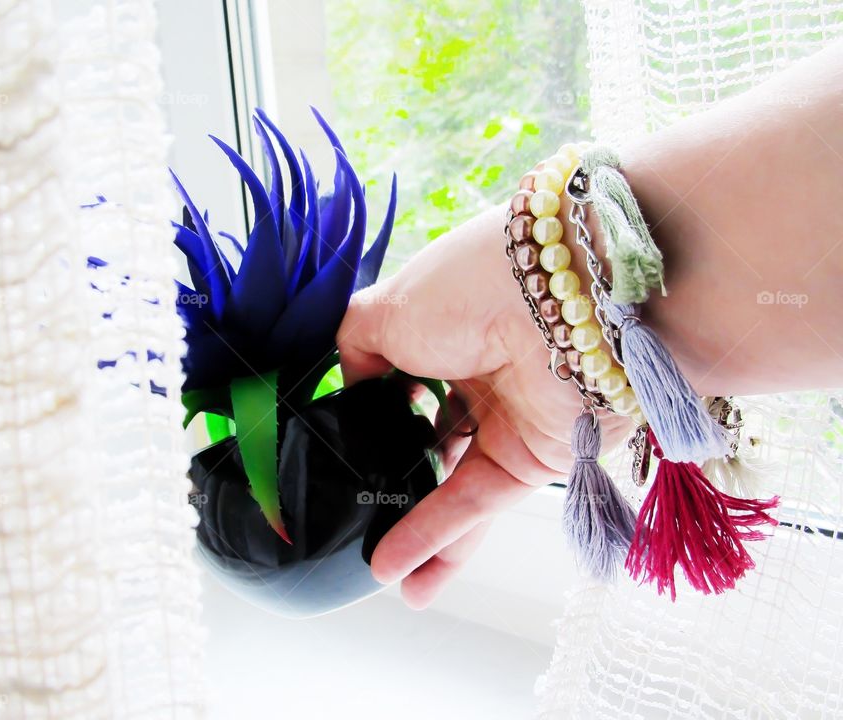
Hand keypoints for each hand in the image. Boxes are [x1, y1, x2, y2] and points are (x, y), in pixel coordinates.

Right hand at [338, 202, 628, 608]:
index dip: (380, 419)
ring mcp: (507, 422)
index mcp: (449, 335)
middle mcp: (481, 380)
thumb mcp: (384, 309)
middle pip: (432, 444)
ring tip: (375, 573)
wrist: (558, 296)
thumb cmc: (468, 286)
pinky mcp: (534, 460)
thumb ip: (356, 348)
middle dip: (401, 482)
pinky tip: (392, 565)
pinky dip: (433, 535)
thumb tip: (351, 387)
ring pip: (451, 485)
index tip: (346, 451)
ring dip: (416, 532)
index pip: (409, 385)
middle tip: (363, 520)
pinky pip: (474, 503)